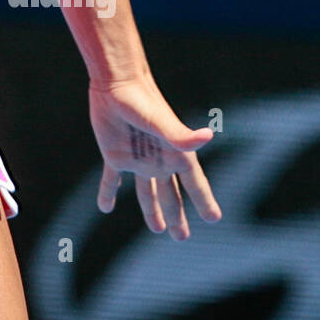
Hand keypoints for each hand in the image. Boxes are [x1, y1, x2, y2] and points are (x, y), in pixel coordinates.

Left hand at [89, 73, 221, 238]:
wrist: (116, 82)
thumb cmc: (142, 100)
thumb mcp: (161, 122)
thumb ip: (181, 135)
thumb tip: (208, 136)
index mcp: (174, 154)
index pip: (194, 184)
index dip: (204, 200)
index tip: (214, 218)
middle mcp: (157, 160)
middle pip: (170, 194)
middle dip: (177, 215)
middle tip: (182, 237)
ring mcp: (135, 159)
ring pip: (146, 191)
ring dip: (152, 210)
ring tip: (159, 230)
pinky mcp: (114, 153)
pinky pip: (111, 180)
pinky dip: (108, 193)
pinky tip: (105, 207)